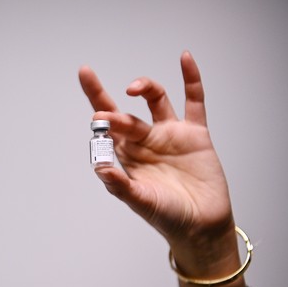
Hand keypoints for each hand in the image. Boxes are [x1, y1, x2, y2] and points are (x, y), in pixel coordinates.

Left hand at [80, 52, 248, 286]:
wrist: (202, 227)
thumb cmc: (167, 217)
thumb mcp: (140, 202)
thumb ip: (120, 186)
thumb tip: (100, 168)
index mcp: (126, 156)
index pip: (106, 127)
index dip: (96, 103)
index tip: (85, 76)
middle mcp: (145, 141)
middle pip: (125, 114)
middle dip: (111, 109)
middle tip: (103, 114)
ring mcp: (170, 135)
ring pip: (155, 101)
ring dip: (145, 88)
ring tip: (134, 88)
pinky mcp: (195, 135)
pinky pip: (194, 102)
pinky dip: (190, 80)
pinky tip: (184, 59)